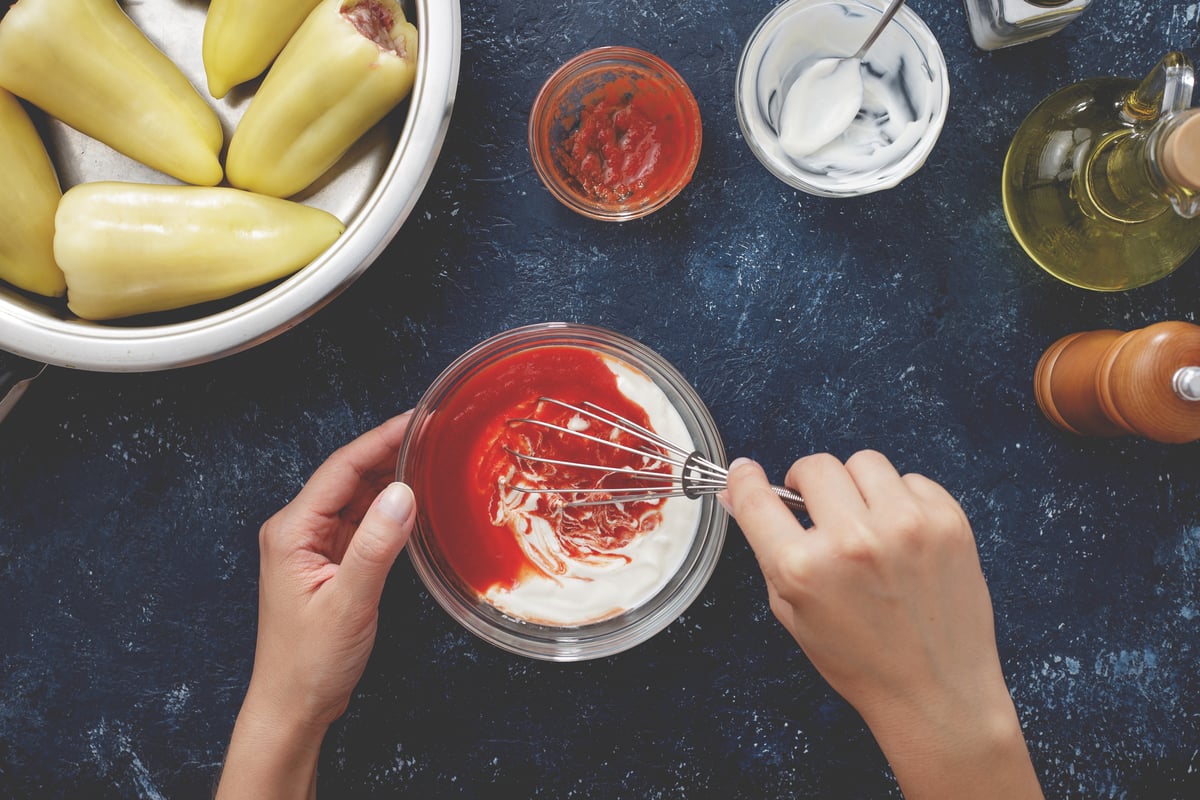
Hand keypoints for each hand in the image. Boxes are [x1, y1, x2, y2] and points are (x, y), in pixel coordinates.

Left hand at [216, 413, 415, 799]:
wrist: (293, 707)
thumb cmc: (309, 663)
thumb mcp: (349, 604)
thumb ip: (376, 547)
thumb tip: (403, 493)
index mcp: (292, 531)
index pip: (342, 469)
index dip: (381, 440)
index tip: (417, 420)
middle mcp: (298, 530)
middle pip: (350, 476)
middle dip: (391, 451)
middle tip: (435, 432)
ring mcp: (313, 546)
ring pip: (357, 497)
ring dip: (392, 477)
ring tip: (431, 455)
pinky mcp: (329, 562)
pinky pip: (362, 522)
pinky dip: (389, 508)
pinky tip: (414, 500)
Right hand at [725, 451, 1042, 799]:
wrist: (936, 692)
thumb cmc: (863, 662)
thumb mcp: (794, 612)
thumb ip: (767, 550)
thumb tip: (742, 496)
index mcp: (804, 568)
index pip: (757, 497)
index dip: (744, 479)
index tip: (745, 472)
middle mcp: (853, 540)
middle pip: (816, 466)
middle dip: (808, 484)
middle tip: (818, 509)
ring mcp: (906, 526)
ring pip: (864, 462)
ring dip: (856, 487)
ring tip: (865, 522)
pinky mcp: (947, 522)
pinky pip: (911, 480)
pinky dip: (901, 500)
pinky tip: (902, 536)